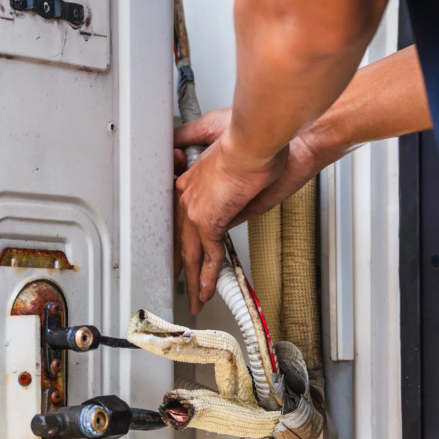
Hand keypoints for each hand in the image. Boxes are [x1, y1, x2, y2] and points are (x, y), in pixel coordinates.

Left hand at [175, 124, 285, 315]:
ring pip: (191, 252)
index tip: (185, 255)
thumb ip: (230, 199)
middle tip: (184, 285)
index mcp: (192, 182)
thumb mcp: (237, 173)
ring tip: (197, 297)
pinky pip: (209, 254)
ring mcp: (195, 208)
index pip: (182, 220)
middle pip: (181, 239)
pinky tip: (209, 288)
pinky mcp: (208, 218)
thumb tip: (233, 214)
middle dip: (183, 266)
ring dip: (194, 279)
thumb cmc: (252, 145)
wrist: (257, 140)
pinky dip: (209, 275)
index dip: (184, 240)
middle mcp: (188, 195)